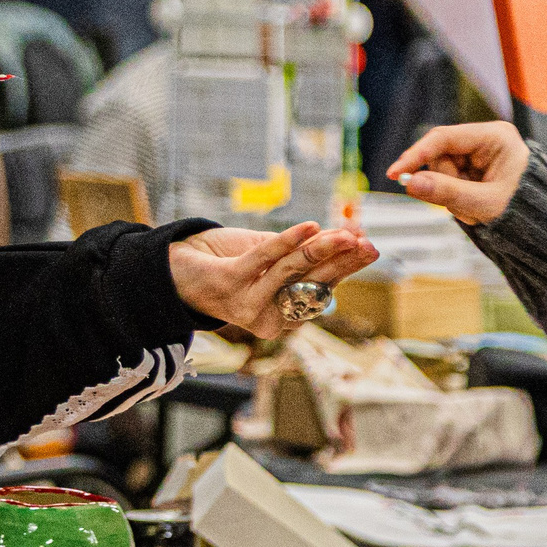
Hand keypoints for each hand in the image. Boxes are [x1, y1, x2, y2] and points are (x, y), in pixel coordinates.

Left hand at [169, 223, 379, 338]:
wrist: (177, 269)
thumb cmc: (231, 262)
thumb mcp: (273, 259)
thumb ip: (305, 254)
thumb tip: (349, 239)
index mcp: (285, 316)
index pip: (323, 289)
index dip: (346, 267)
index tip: (369, 247)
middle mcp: (269, 318)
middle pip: (312, 284)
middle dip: (342, 262)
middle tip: (368, 244)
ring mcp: (248, 304)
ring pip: (291, 272)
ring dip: (320, 250)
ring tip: (344, 235)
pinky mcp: (228, 284)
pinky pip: (263, 260)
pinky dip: (287, 241)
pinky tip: (309, 227)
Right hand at [384, 122, 530, 224]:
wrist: (541, 226)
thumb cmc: (525, 211)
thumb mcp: (485, 203)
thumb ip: (447, 192)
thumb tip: (410, 184)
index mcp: (494, 136)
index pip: (443, 138)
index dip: (416, 155)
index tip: (395, 173)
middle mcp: (484, 140)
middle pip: (439, 157)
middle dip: (445, 184)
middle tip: (464, 205)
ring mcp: (478, 155)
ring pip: (441, 172)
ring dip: (451, 196)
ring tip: (475, 209)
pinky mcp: (473, 169)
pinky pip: (449, 181)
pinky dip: (456, 199)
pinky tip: (473, 206)